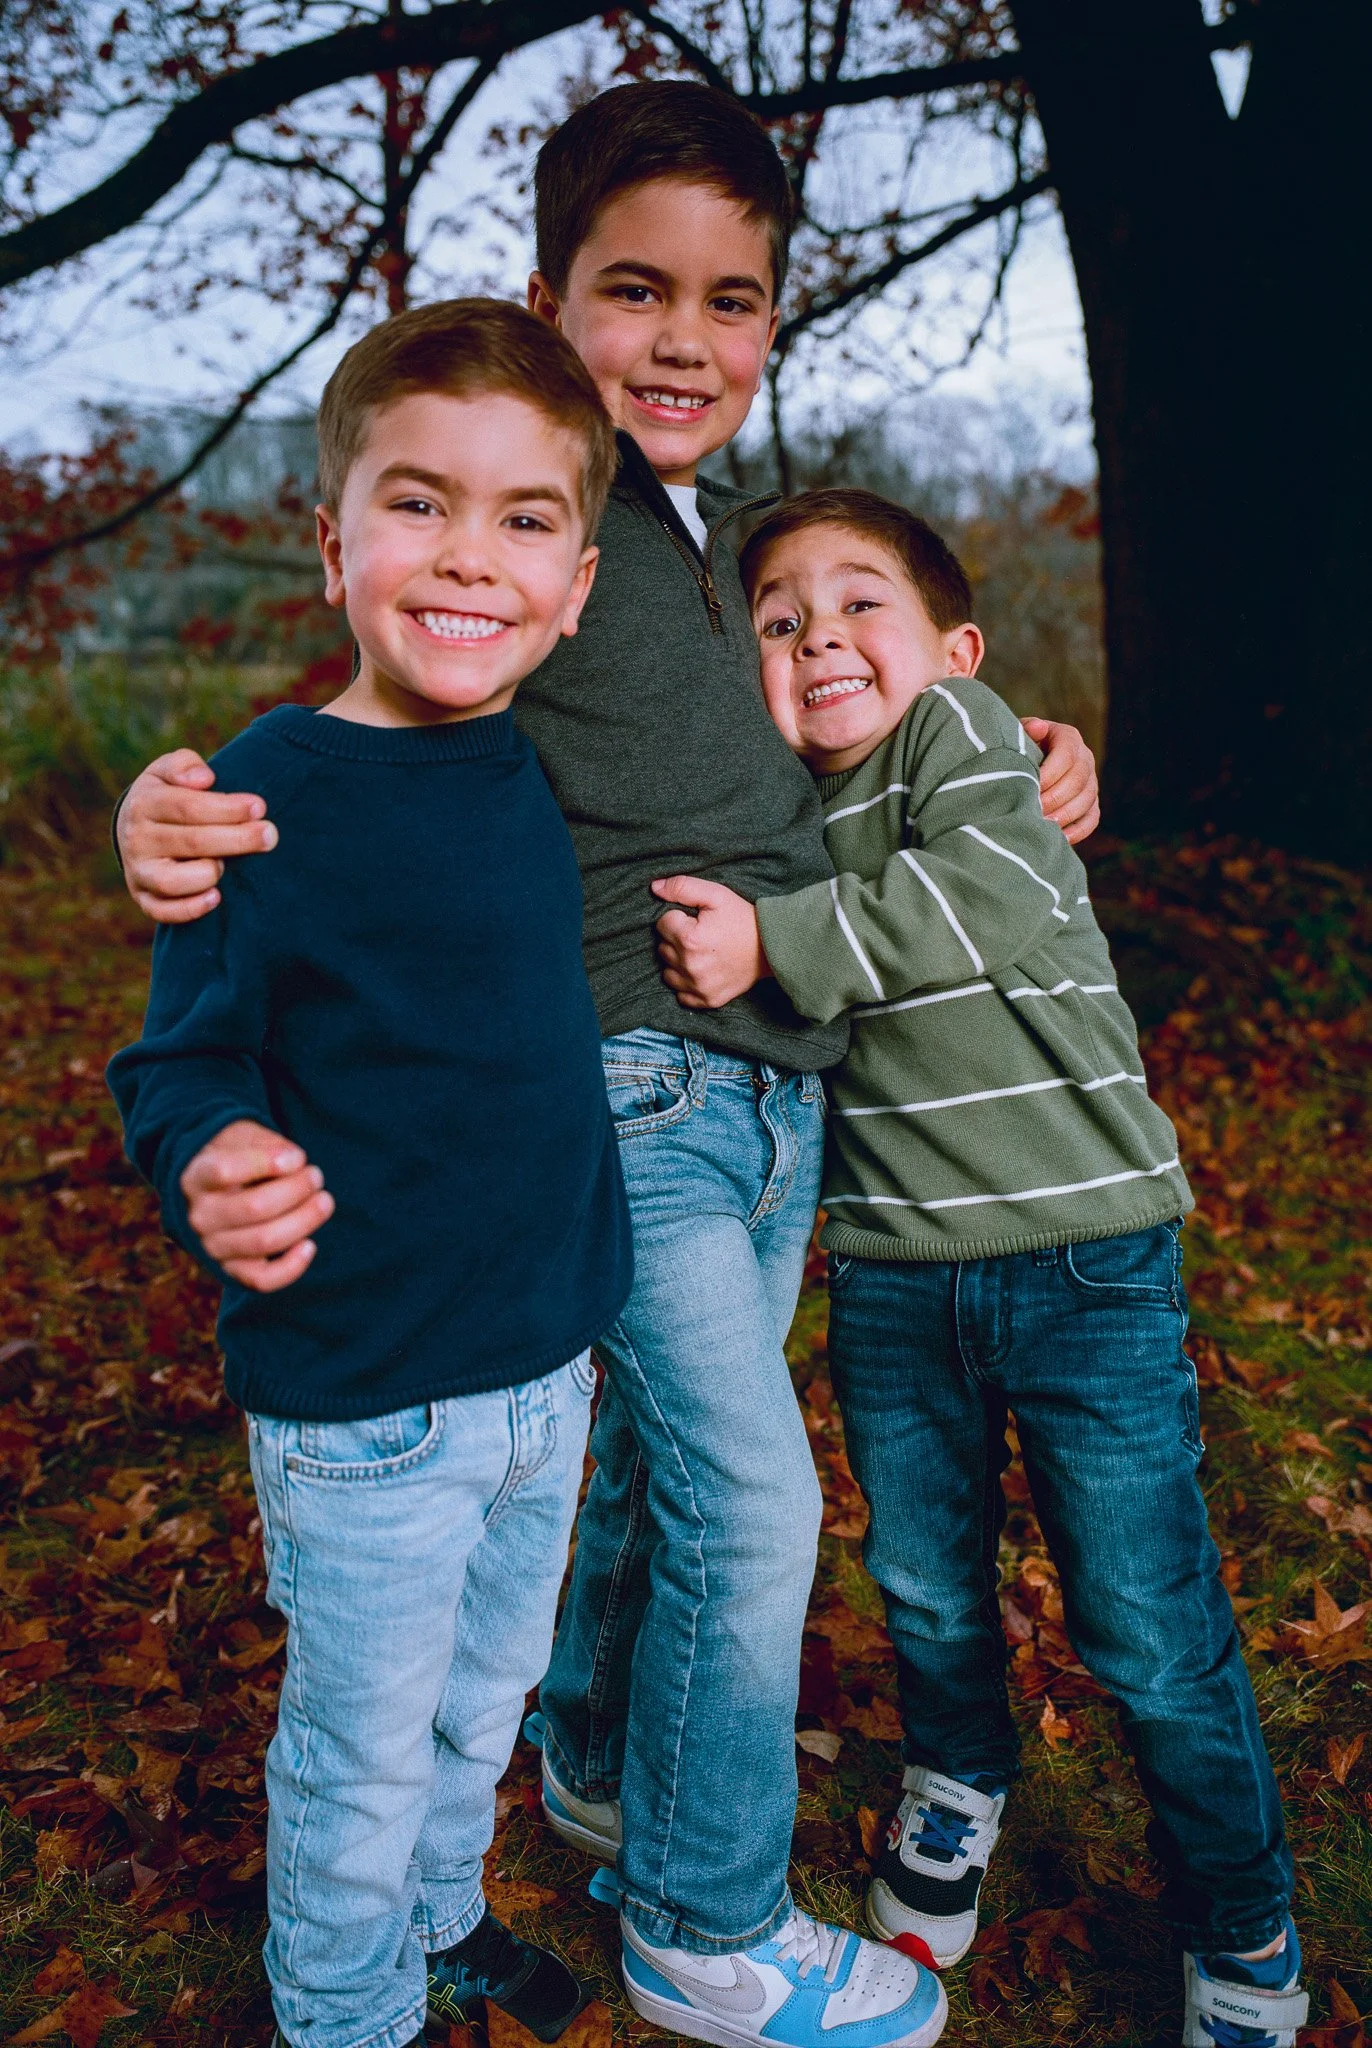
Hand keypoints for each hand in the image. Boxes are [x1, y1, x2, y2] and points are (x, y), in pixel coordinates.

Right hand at [118, 750, 277, 923]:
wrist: (134, 830)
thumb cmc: (166, 796)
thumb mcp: (168, 770)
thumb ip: (184, 765)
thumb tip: (204, 779)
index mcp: (144, 803)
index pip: (188, 807)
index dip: (227, 808)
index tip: (260, 806)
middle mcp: (137, 839)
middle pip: (191, 842)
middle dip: (237, 839)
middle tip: (271, 835)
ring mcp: (139, 872)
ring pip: (173, 881)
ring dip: (210, 873)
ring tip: (231, 864)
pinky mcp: (144, 899)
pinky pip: (163, 912)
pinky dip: (190, 909)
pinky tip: (217, 897)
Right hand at [180, 1120, 332, 1291]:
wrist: (210, 1191)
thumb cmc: (234, 1156)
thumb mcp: (242, 1136)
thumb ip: (267, 1144)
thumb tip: (295, 1162)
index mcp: (195, 1177)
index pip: (225, 1171)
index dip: (267, 1162)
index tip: (297, 1157)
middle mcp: (199, 1215)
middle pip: (254, 1208)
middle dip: (297, 1190)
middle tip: (316, 1176)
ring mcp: (212, 1246)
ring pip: (263, 1241)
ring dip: (303, 1221)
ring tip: (324, 1201)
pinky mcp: (230, 1269)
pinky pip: (261, 1279)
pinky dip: (291, 1267)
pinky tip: (310, 1245)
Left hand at [652, 876, 768, 1008]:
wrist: (772, 947)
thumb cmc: (743, 919)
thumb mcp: (716, 894)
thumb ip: (682, 887)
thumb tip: (654, 888)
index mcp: (689, 939)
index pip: (662, 924)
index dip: (678, 918)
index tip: (696, 920)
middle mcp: (690, 966)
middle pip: (663, 948)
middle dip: (676, 939)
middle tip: (700, 935)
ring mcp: (699, 986)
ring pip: (668, 973)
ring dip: (678, 962)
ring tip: (700, 953)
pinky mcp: (708, 1000)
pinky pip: (682, 995)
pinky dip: (687, 984)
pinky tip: (701, 971)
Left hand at [1023, 718, 1100, 844]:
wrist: (1023, 765)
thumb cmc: (1017, 749)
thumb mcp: (1018, 735)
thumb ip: (1025, 731)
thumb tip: (1039, 727)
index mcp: (1069, 738)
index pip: (1066, 755)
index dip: (1049, 774)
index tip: (1029, 788)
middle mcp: (1085, 758)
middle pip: (1078, 780)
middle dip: (1054, 798)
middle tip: (1031, 811)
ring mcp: (1091, 783)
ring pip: (1086, 801)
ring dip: (1063, 816)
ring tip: (1041, 825)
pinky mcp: (1091, 804)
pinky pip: (1091, 820)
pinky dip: (1077, 831)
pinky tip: (1057, 838)